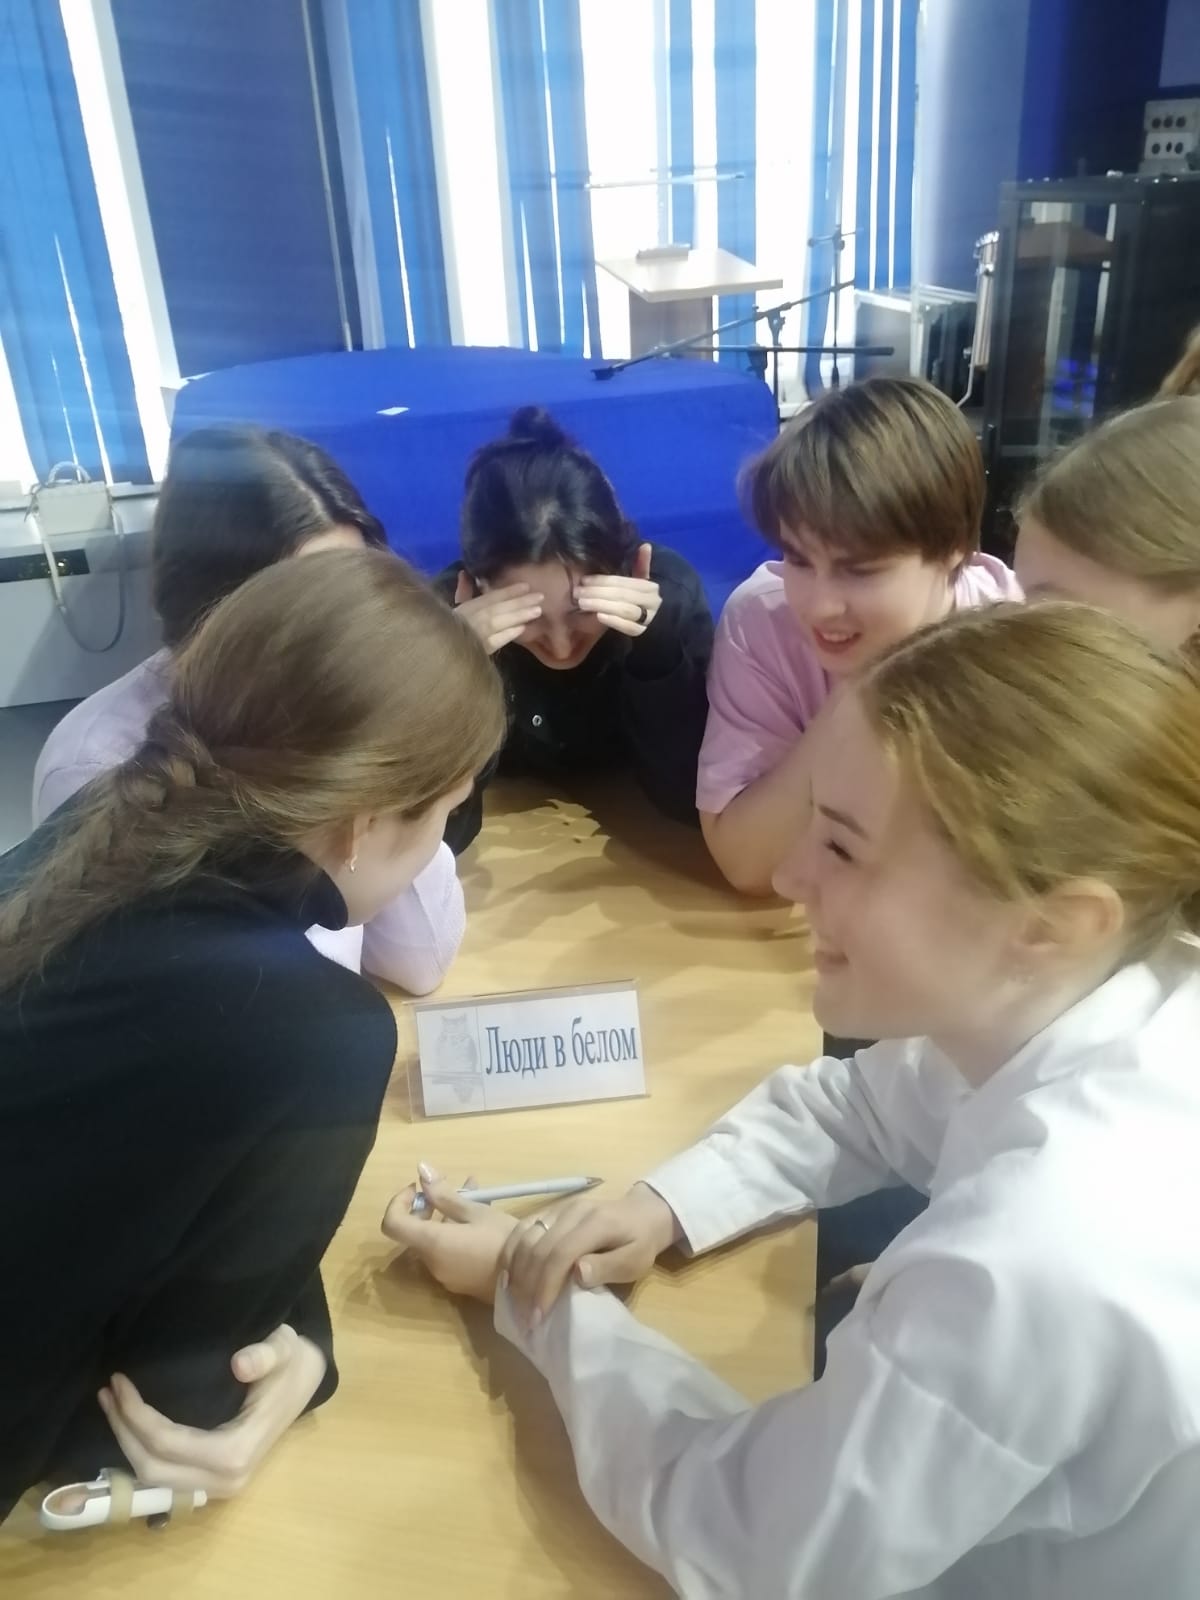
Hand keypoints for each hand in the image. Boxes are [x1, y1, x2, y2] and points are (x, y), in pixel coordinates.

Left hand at [97, 1323, 325, 1498]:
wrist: (304, 1382)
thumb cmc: (290, 1364)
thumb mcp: (284, 1348)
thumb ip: (266, 1354)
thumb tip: (240, 1364)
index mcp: (236, 1453)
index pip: (169, 1443)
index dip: (137, 1415)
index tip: (119, 1383)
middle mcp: (224, 1481)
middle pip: (153, 1468)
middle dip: (123, 1431)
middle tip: (107, 1392)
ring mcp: (217, 1488)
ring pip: (153, 1479)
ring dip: (127, 1444)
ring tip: (111, 1405)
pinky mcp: (210, 1483)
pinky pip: (164, 1477)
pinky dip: (141, 1453)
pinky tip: (129, 1425)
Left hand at [381, 1164, 516, 1301]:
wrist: (529, 1282)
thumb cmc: (502, 1240)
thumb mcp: (476, 1211)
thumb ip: (445, 1194)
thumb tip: (422, 1171)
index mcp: (431, 1243)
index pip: (393, 1224)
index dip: (399, 1202)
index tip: (418, 1189)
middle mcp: (432, 1263)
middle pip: (413, 1233)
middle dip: (426, 1207)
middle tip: (448, 1190)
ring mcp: (445, 1275)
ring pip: (434, 1240)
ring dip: (444, 1218)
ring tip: (472, 1194)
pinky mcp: (460, 1281)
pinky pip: (448, 1252)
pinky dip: (454, 1233)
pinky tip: (479, 1217)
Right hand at [454, 570, 542, 653]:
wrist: (437, 654)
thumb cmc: (447, 628)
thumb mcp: (455, 609)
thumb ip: (463, 592)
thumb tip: (465, 574)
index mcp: (465, 607)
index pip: (490, 597)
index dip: (508, 591)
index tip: (526, 586)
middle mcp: (470, 618)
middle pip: (497, 607)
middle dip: (519, 602)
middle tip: (540, 597)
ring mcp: (475, 635)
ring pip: (498, 622)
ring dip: (518, 615)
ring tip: (537, 611)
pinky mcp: (479, 652)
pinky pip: (495, 641)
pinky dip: (508, 634)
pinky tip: (522, 628)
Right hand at [500, 1182, 680, 1328]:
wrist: (641, 1213)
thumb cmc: (639, 1243)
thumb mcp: (635, 1260)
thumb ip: (608, 1266)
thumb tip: (577, 1274)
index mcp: (596, 1222)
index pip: (561, 1253)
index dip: (546, 1286)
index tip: (537, 1316)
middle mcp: (572, 1211)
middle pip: (538, 1246)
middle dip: (527, 1286)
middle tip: (523, 1318)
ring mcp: (558, 1208)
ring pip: (525, 1236)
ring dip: (515, 1272)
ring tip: (512, 1302)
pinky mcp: (549, 1211)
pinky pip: (522, 1229)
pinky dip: (510, 1253)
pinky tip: (507, 1277)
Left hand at [574, 543, 661, 637]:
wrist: (657, 628)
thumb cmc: (641, 603)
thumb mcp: (641, 584)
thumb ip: (641, 565)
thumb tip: (645, 545)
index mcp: (649, 587)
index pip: (623, 582)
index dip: (602, 580)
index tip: (584, 580)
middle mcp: (652, 601)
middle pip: (621, 595)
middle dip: (597, 593)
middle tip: (578, 593)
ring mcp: (648, 618)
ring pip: (624, 609)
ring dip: (601, 605)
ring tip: (583, 603)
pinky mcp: (642, 633)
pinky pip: (628, 626)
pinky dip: (613, 620)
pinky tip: (599, 616)